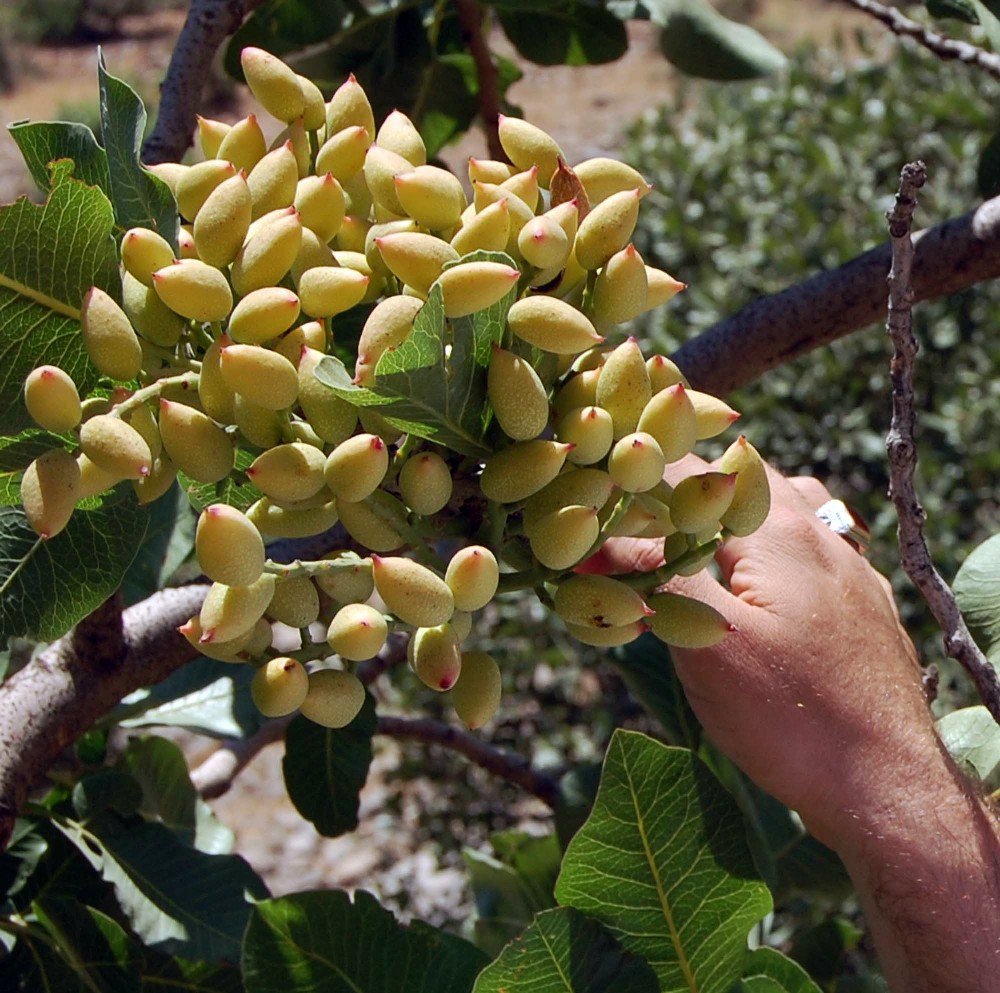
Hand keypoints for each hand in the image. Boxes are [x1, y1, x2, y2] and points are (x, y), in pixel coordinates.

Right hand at [587, 454, 931, 848]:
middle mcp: (822, 537)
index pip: (696, 473)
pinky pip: (814, 548)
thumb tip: (600, 541)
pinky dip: (774, 548)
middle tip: (640, 521)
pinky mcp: (863, 608)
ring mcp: (851, 571)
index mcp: (780, 532)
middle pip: (747, 480)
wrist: (887, 789)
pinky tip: (762, 582)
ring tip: (698, 538)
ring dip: (739, 514)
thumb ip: (659, 576)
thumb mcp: (708, 643)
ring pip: (788, 510)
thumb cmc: (793, 718)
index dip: (640, 481)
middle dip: (689, 492)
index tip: (598, 508)